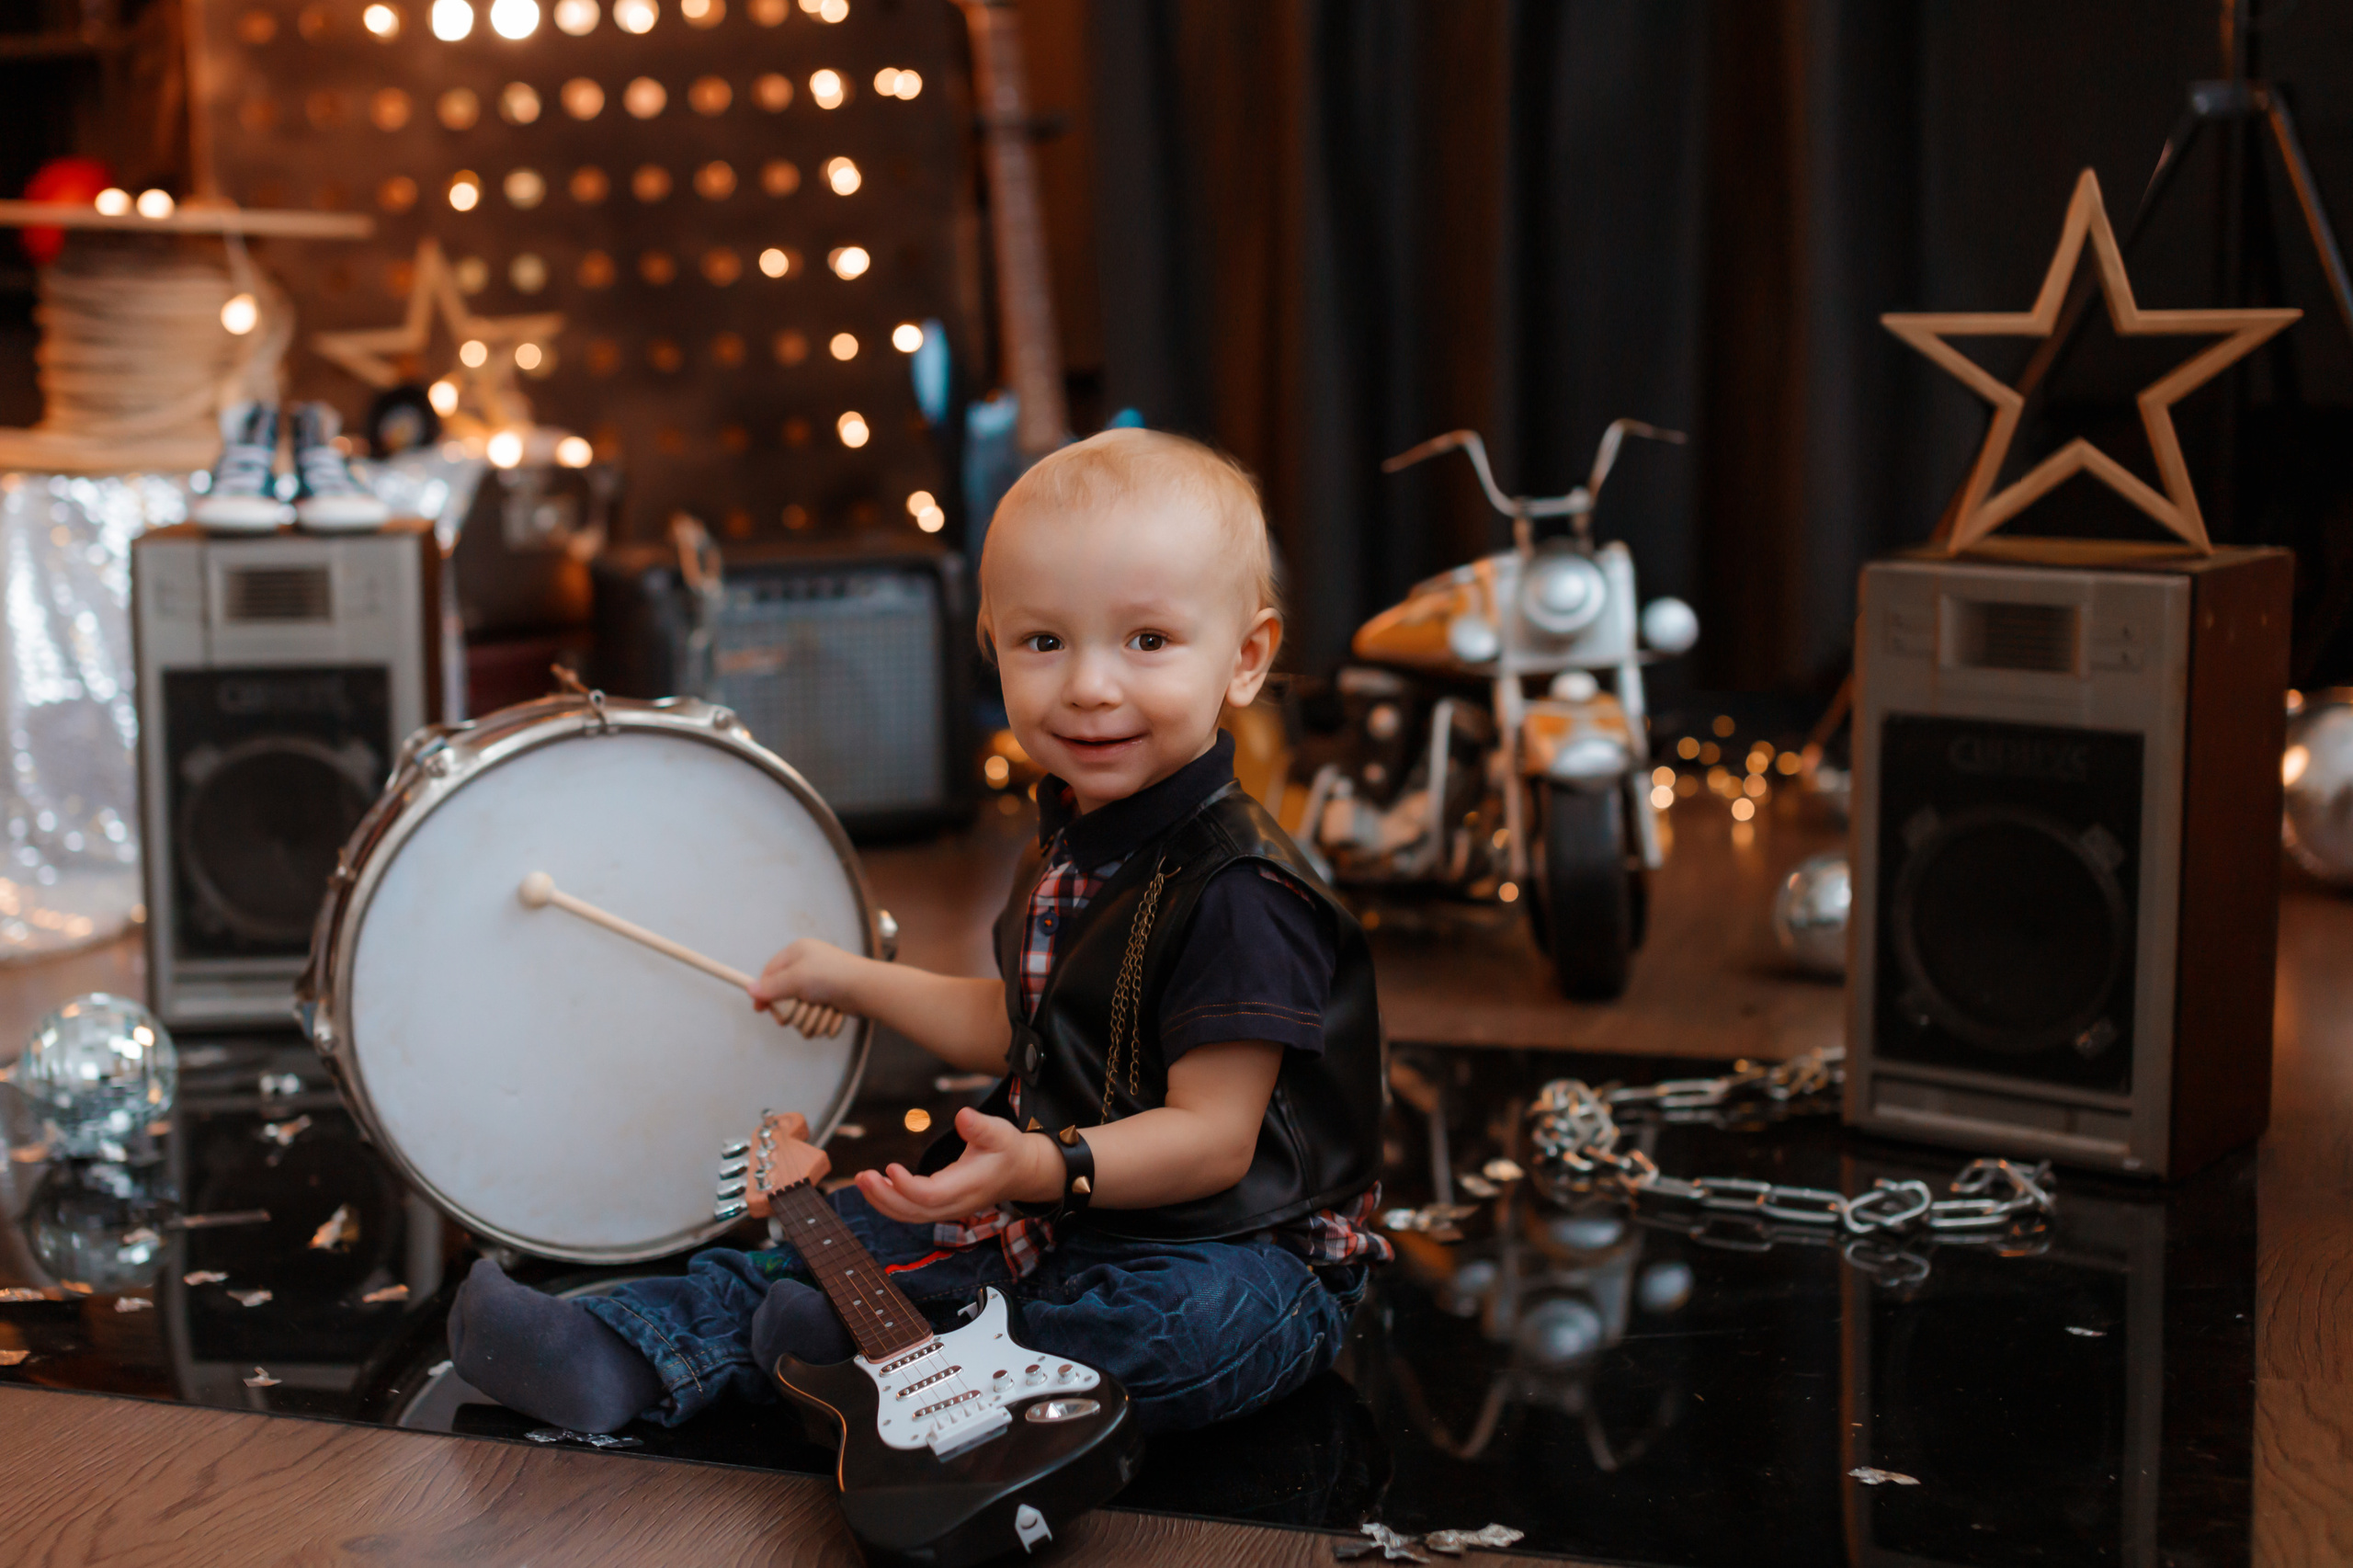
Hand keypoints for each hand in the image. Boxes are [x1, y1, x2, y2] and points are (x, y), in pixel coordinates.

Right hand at [750, 939, 866, 1034]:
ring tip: (819, 1012)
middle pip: (784, 995)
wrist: (866, 989)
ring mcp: (820, 984)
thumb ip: (772, 986)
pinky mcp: (830, 999)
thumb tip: (750, 989)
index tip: (760, 1009)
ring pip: (800, 1009)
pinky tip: (829, 1015)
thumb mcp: (796, 979)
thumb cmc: (830, 977)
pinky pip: (814, 1015)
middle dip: (789, 1010)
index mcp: (797, 953)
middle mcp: (808, 966)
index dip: (764, 991)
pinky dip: (820, 1019)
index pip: (770, 972)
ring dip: (807, 1017)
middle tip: (789, 1019)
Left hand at [854, 1107, 1059, 1223]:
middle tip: (862, 1176)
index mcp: (967, 1186)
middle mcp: (955, 1204)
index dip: (907, 1187)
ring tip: (861, 1179)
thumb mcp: (1000, 1132)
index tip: (889, 1167)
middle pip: (914, 1212)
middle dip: (884, 1197)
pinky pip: (911, 1212)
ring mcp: (947, 1209)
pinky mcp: (941, 1207)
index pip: (931, 1196)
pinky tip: (876, 1186)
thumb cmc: (1007, 1150)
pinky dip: (890, 1203)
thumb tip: (963, 1116)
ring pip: (909, 1215)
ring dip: (882, 1201)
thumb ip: (981, 1126)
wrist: (1019, 1173)